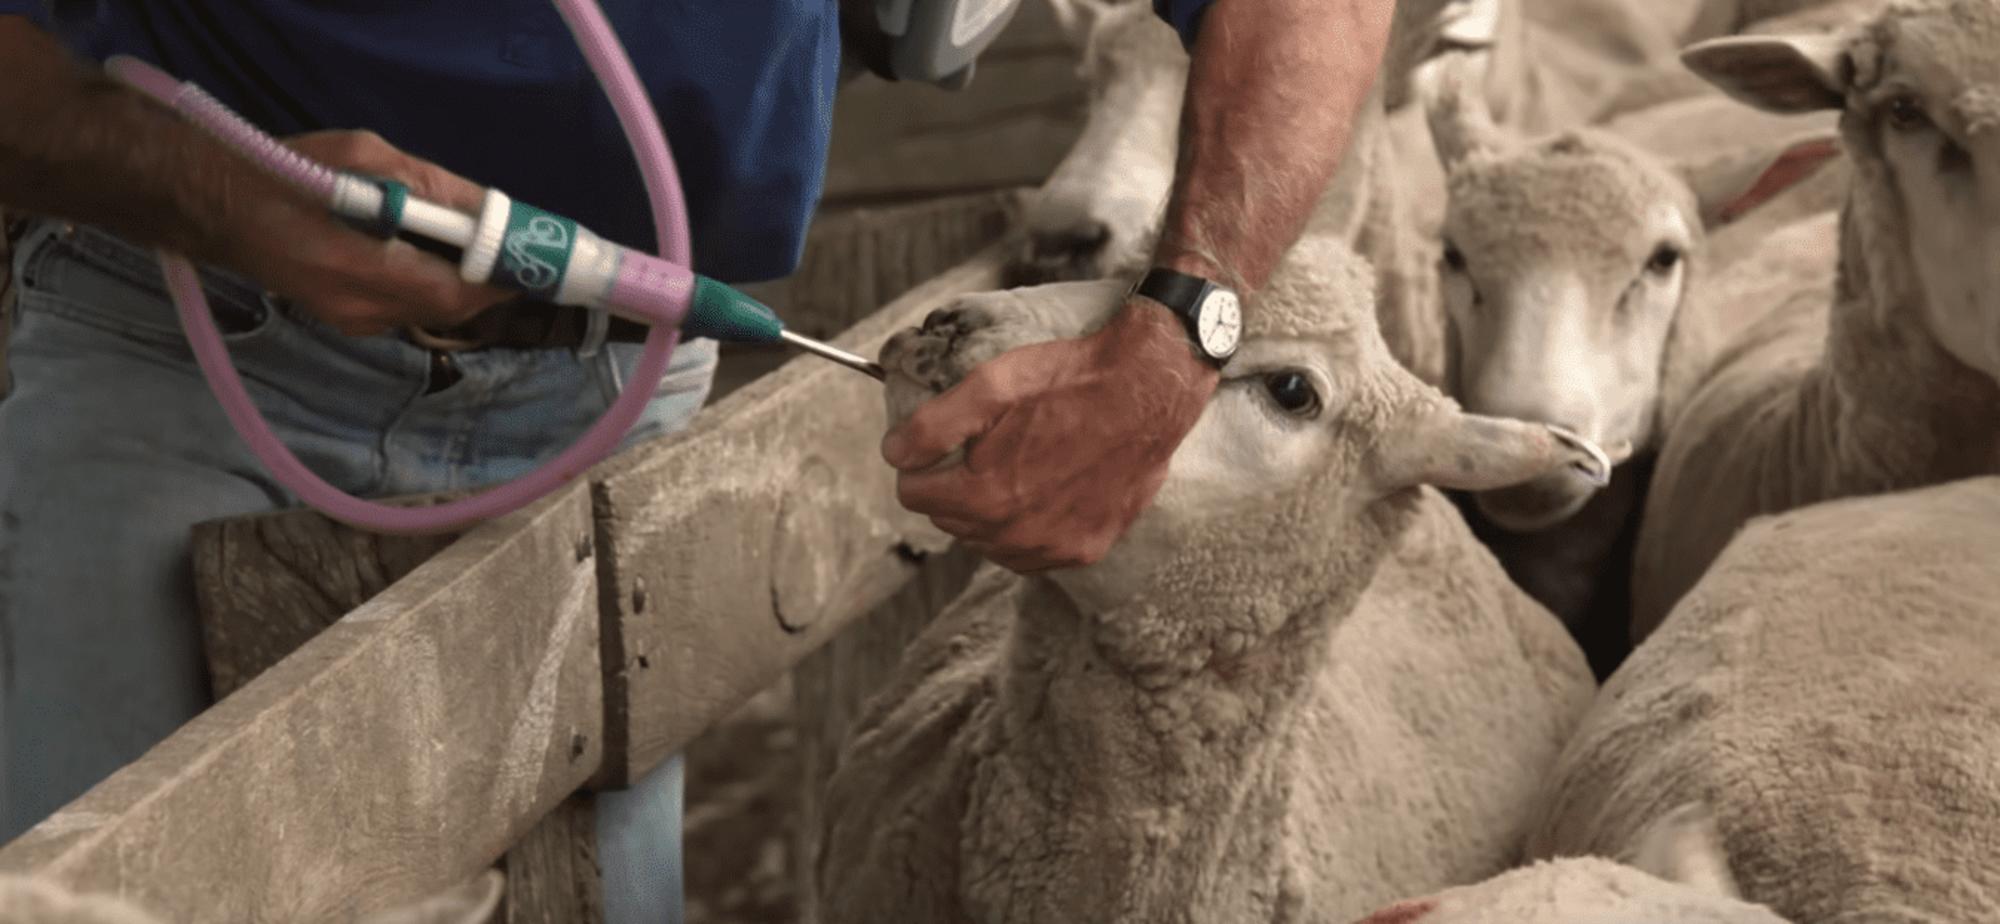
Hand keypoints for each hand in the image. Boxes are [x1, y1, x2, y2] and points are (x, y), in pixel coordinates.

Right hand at [211, 130, 511, 335]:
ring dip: (455, 285)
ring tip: (474, 252)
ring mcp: (347, 320)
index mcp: (362, 270)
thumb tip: (487, 209)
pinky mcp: (340, 318)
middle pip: (445, 308)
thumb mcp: (362, 158)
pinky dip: (424, 285)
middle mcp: (359, 309)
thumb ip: (429, 187)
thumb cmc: (283, 171)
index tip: (530, 264)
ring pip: (424, 311)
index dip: (499, 283)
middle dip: (482, 283)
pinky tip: (426, 256)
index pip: (454, 294)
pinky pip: (400, 308)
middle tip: (510, 253)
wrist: (210, 203)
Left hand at [883, 299, 1220, 571]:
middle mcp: (1016, 533)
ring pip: (989, 543)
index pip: (915, 495)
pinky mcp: (1086, 549)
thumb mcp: (990, 385)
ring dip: (988, 513)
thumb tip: (894, 455)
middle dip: (954, 488)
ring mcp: (1054, 547)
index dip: (921, 465)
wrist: (1146, 390)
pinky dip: (1026, 529)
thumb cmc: (1068, 381)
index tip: (940, 446)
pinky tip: (1040, 494)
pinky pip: (1032, 554)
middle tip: (980, 450)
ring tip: (1012, 469)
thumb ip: (931, 426)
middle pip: (951, 521)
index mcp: (985, 495)